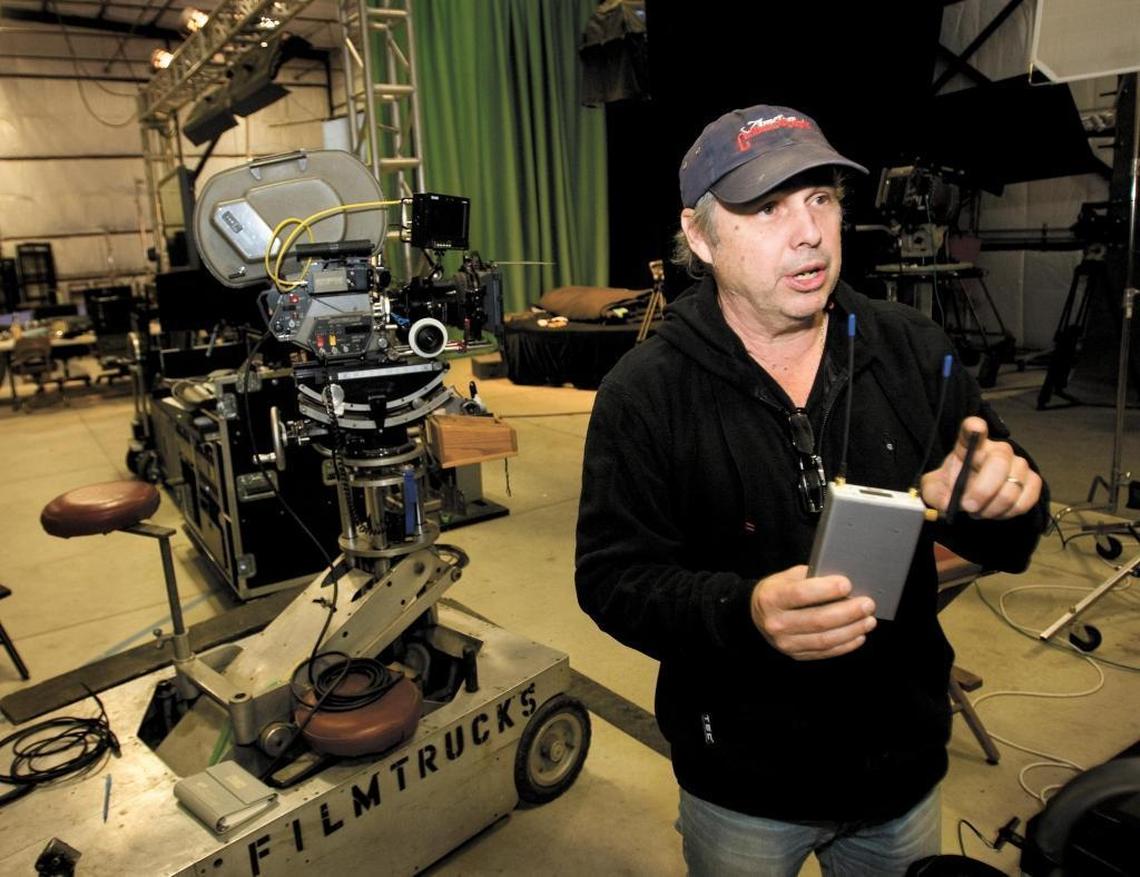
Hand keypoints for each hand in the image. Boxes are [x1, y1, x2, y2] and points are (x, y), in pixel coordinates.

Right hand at [750, 565, 875, 659]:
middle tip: (867, 604)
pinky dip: (846, 644)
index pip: (800, 594)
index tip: (847, 584)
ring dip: (852, 630)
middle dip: (848, 612)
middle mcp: (776, 623)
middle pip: (817, 620)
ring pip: (825, 639)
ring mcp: (785, 642)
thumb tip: (844, 582)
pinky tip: (859, 635)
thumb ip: (812, 578)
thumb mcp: (788, 577)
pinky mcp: (796, 655)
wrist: (758, 615)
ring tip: (868, 620)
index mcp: (772, 598)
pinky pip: (825, 652)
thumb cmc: (779, 591)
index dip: (826, 590)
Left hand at [921, 416, 1041, 518]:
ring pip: (1012, 487)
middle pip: (999, 461)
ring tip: (979, 511)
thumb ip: (936, 494)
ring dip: (992, 508)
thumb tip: (949, 503)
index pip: (973, 428)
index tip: (975, 428)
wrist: (970, 499)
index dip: (975, 427)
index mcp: (969, 445)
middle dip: (983, 490)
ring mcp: (1018, 463)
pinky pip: (1026, 500)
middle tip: (968, 506)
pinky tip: (995, 512)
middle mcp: (997, 449)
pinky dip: (1008, 513)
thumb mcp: (935, 490)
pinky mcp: (1032, 481)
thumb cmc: (952, 487)